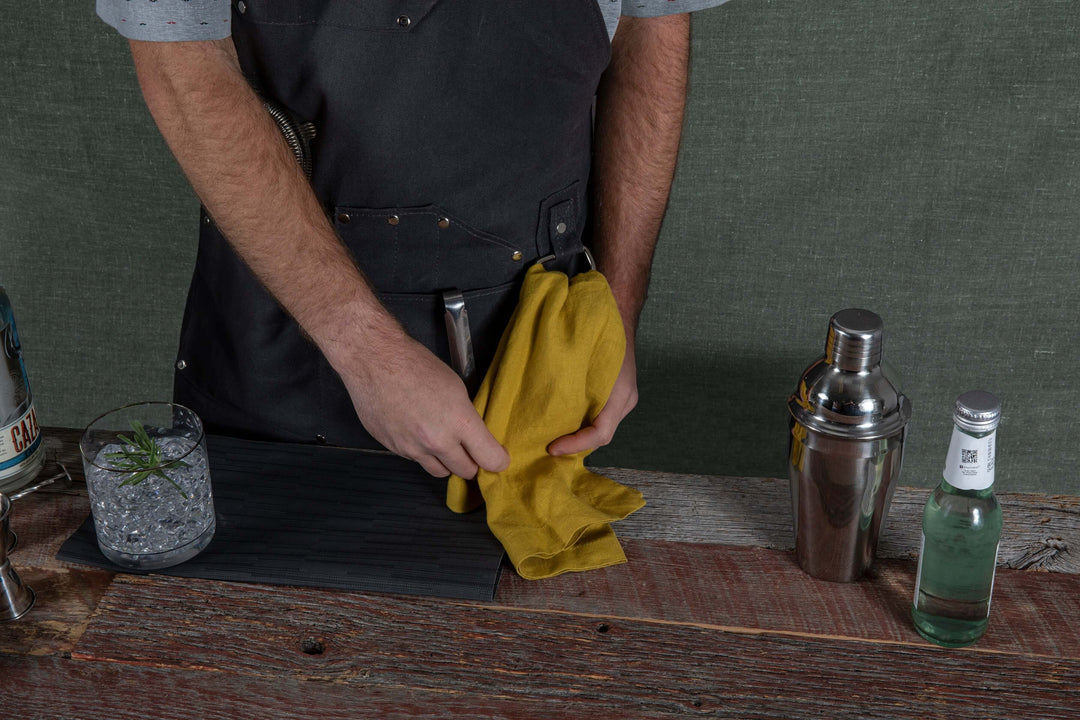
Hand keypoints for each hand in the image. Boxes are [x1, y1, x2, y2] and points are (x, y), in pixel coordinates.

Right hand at [342, 334, 509, 477]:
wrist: (374, 360)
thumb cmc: (416, 364)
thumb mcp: (455, 386)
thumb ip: (466, 417)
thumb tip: (474, 435)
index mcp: (459, 421)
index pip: (490, 459)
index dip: (498, 461)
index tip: (499, 459)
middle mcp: (436, 441)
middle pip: (465, 472)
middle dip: (471, 463)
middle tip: (471, 452)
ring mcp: (412, 448)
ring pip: (439, 471)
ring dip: (446, 462)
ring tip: (443, 443)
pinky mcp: (392, 448)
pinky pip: (415, 459)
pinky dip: (420, 451)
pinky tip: (416, 431)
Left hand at [546, 343, 638, 455]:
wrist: (613, 311)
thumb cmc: (598, 334)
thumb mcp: (582, 358)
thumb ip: (571, 386)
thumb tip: (548, 411)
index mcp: (620, 395)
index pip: (600, 433)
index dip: (576, 444)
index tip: (552, 447)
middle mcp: (624, 401)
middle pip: (600, 436)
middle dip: (575, 445)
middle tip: (548, 447)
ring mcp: (623, 399)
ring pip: (599, 427)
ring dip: (577, 434)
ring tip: (552, 437)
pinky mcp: (615, 394)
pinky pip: (598, 415)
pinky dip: (581, 422)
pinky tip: (563, 421)